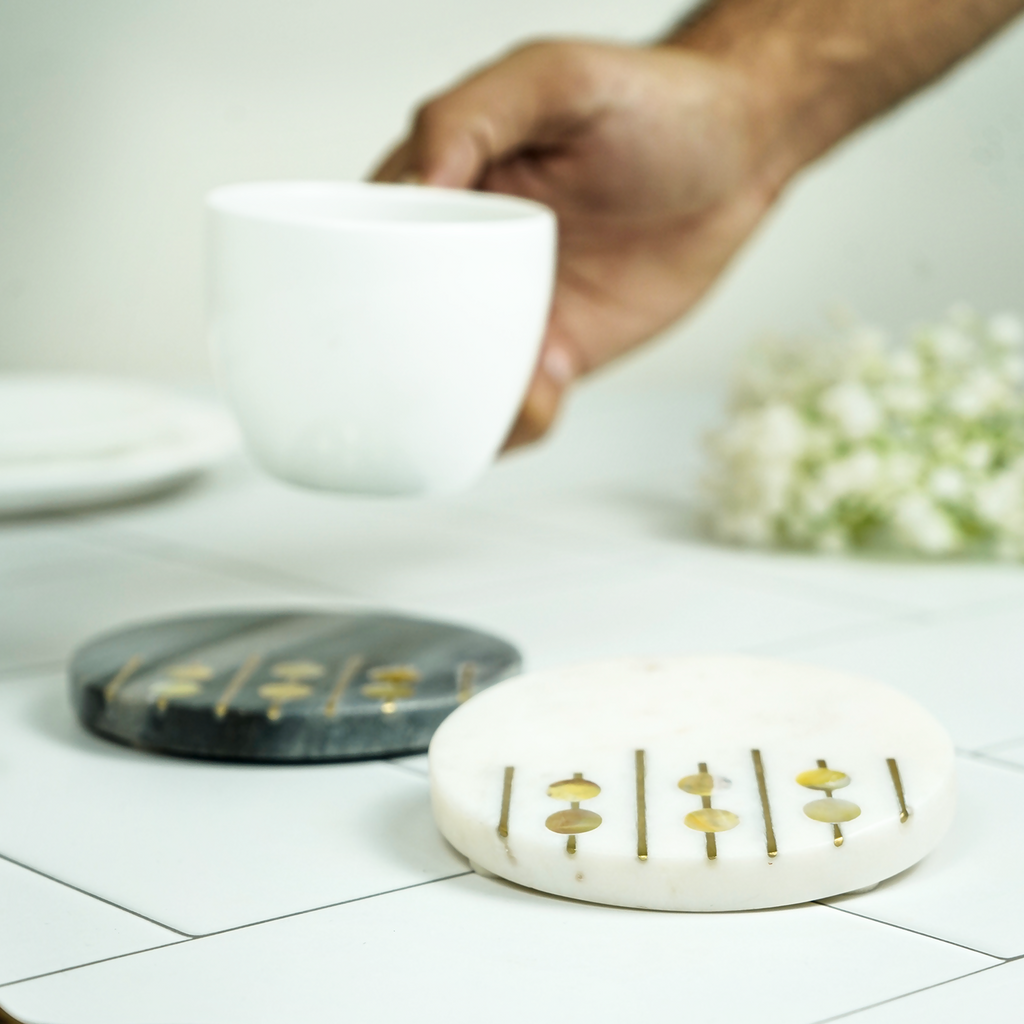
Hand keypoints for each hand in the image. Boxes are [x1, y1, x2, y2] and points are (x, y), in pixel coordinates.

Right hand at [373, 41, 778, 446]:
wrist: (738, 159)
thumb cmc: (652, 104)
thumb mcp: (556, 80)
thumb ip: (471, 116)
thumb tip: (407, 187)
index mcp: (437, 193)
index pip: (364, 254)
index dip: (351, 298)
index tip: (367, 328)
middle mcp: (461, 261)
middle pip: (398, 337)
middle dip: (404, 373)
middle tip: (442, 376)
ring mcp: (506, 313)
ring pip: (452, 386)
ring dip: (465, 408)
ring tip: (520, 383)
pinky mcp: (552, 354)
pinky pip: (515, 411)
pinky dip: (519, 422)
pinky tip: (550, 390)